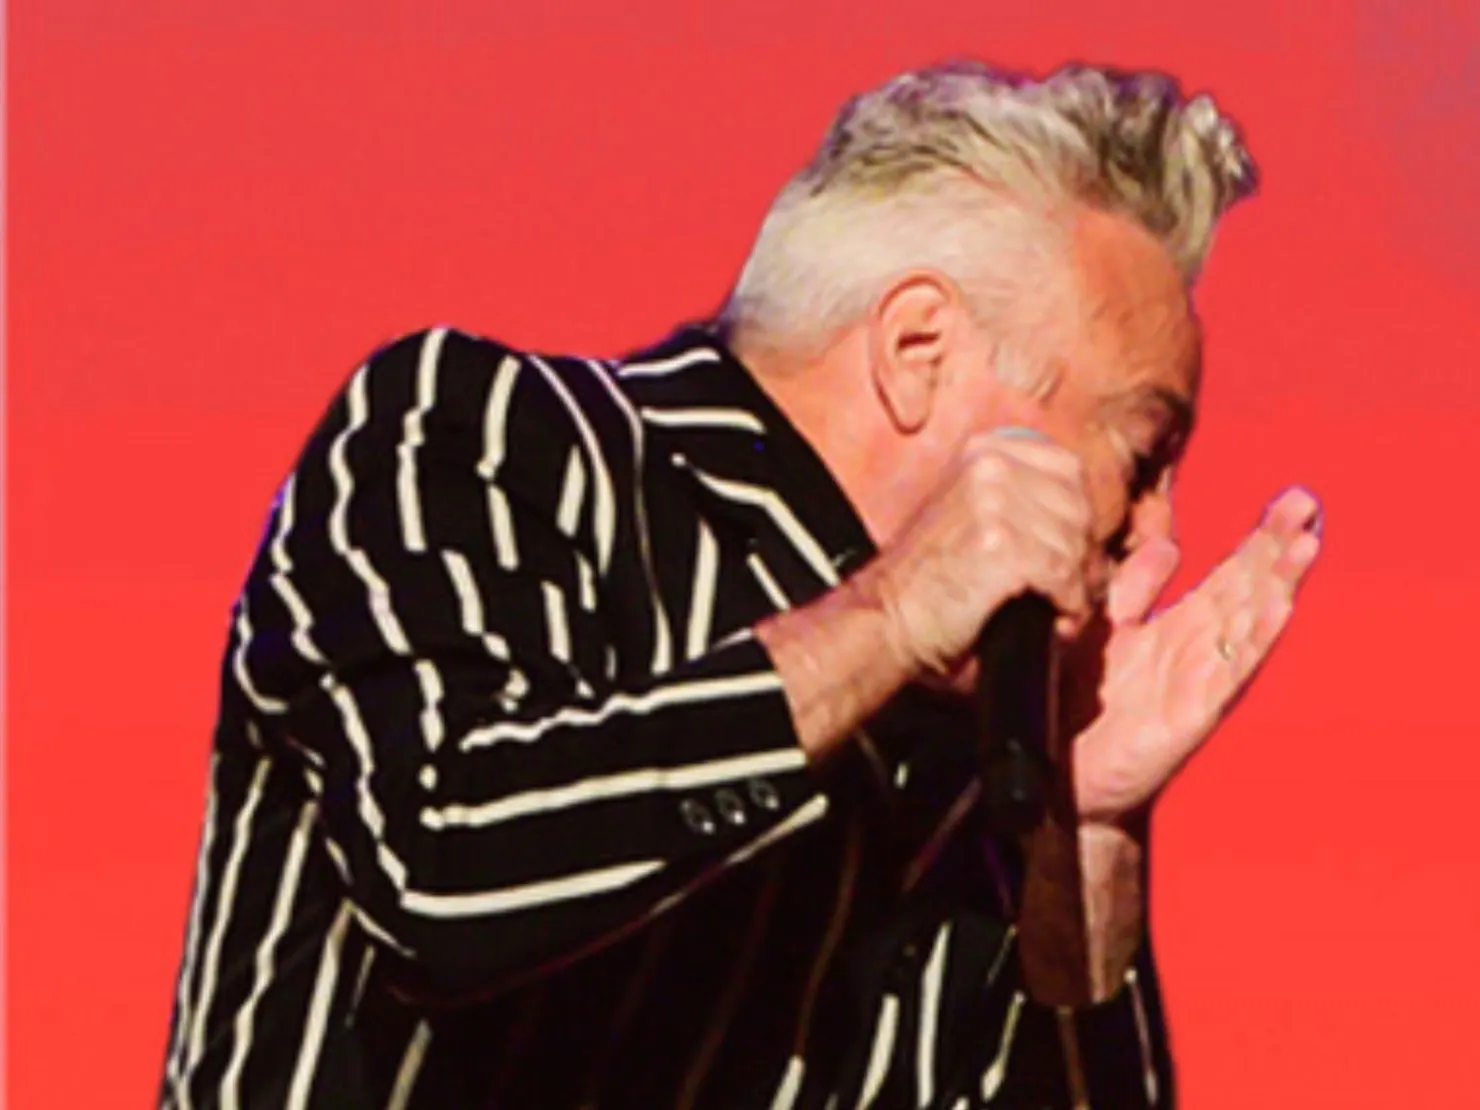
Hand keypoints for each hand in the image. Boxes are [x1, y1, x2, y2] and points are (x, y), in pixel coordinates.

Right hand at [868, 429, 1101, 681]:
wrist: (882, 620)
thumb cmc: (928, 584)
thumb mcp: (975, 519)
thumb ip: (1026, 508)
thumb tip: (1096, 541)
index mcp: (985, 451)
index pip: (1068, 470)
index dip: (1078, 517)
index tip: (1072, 555)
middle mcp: (991, 465)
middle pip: (1079, 508)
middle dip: (1083, 558)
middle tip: (1070, 595)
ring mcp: (995, 501)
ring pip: (1075, 544)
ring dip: (1076, 588)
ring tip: (1058, 613)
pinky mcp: (1001, 544)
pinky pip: (1064, 573)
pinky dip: (1068, 605)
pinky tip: (1055, 621)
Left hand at [1071, 486, 1322, 820]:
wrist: (1060, 776)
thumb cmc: (1081, 705)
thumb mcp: (1106, 631)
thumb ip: (1135, 588)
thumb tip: (1169, 543)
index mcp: (1178, 629)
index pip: (1229, 575)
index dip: (1259, 539)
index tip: (1292, 501)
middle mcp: (1197, 652)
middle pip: (1246, 590)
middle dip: (1276, 547)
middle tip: (1307, 504)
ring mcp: (1199, 682)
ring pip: (1247, 624)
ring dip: (1277, 584)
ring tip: (1305, 546)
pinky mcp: (1189, 713)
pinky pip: (1228, 671)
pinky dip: (1254, 638)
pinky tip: (1277, 607)